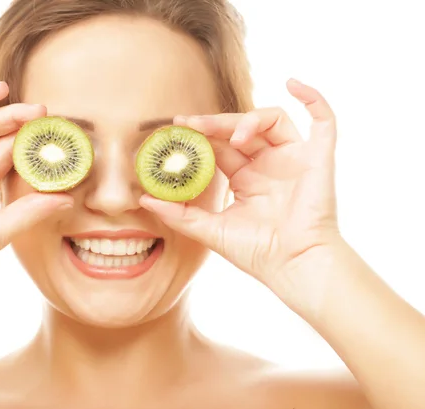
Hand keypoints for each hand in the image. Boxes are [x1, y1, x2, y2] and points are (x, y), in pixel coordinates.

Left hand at [140, 79, 339, 298]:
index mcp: (247, 179)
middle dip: (215, 123)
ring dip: (249, 120)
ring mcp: (295, 159)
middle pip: (241, 129)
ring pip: (272, 120)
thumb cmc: (258, 253)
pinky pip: (323, 120)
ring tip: (233, 137)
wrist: (293, 267)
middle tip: (190, 122)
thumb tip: (144, 198)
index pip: (221, 147)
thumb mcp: (210, 230)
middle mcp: (269, 165)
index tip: (176, 129)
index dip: (200, 136)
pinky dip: (314, 98)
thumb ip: (178, 214)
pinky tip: (293, 83)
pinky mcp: (319, 157)